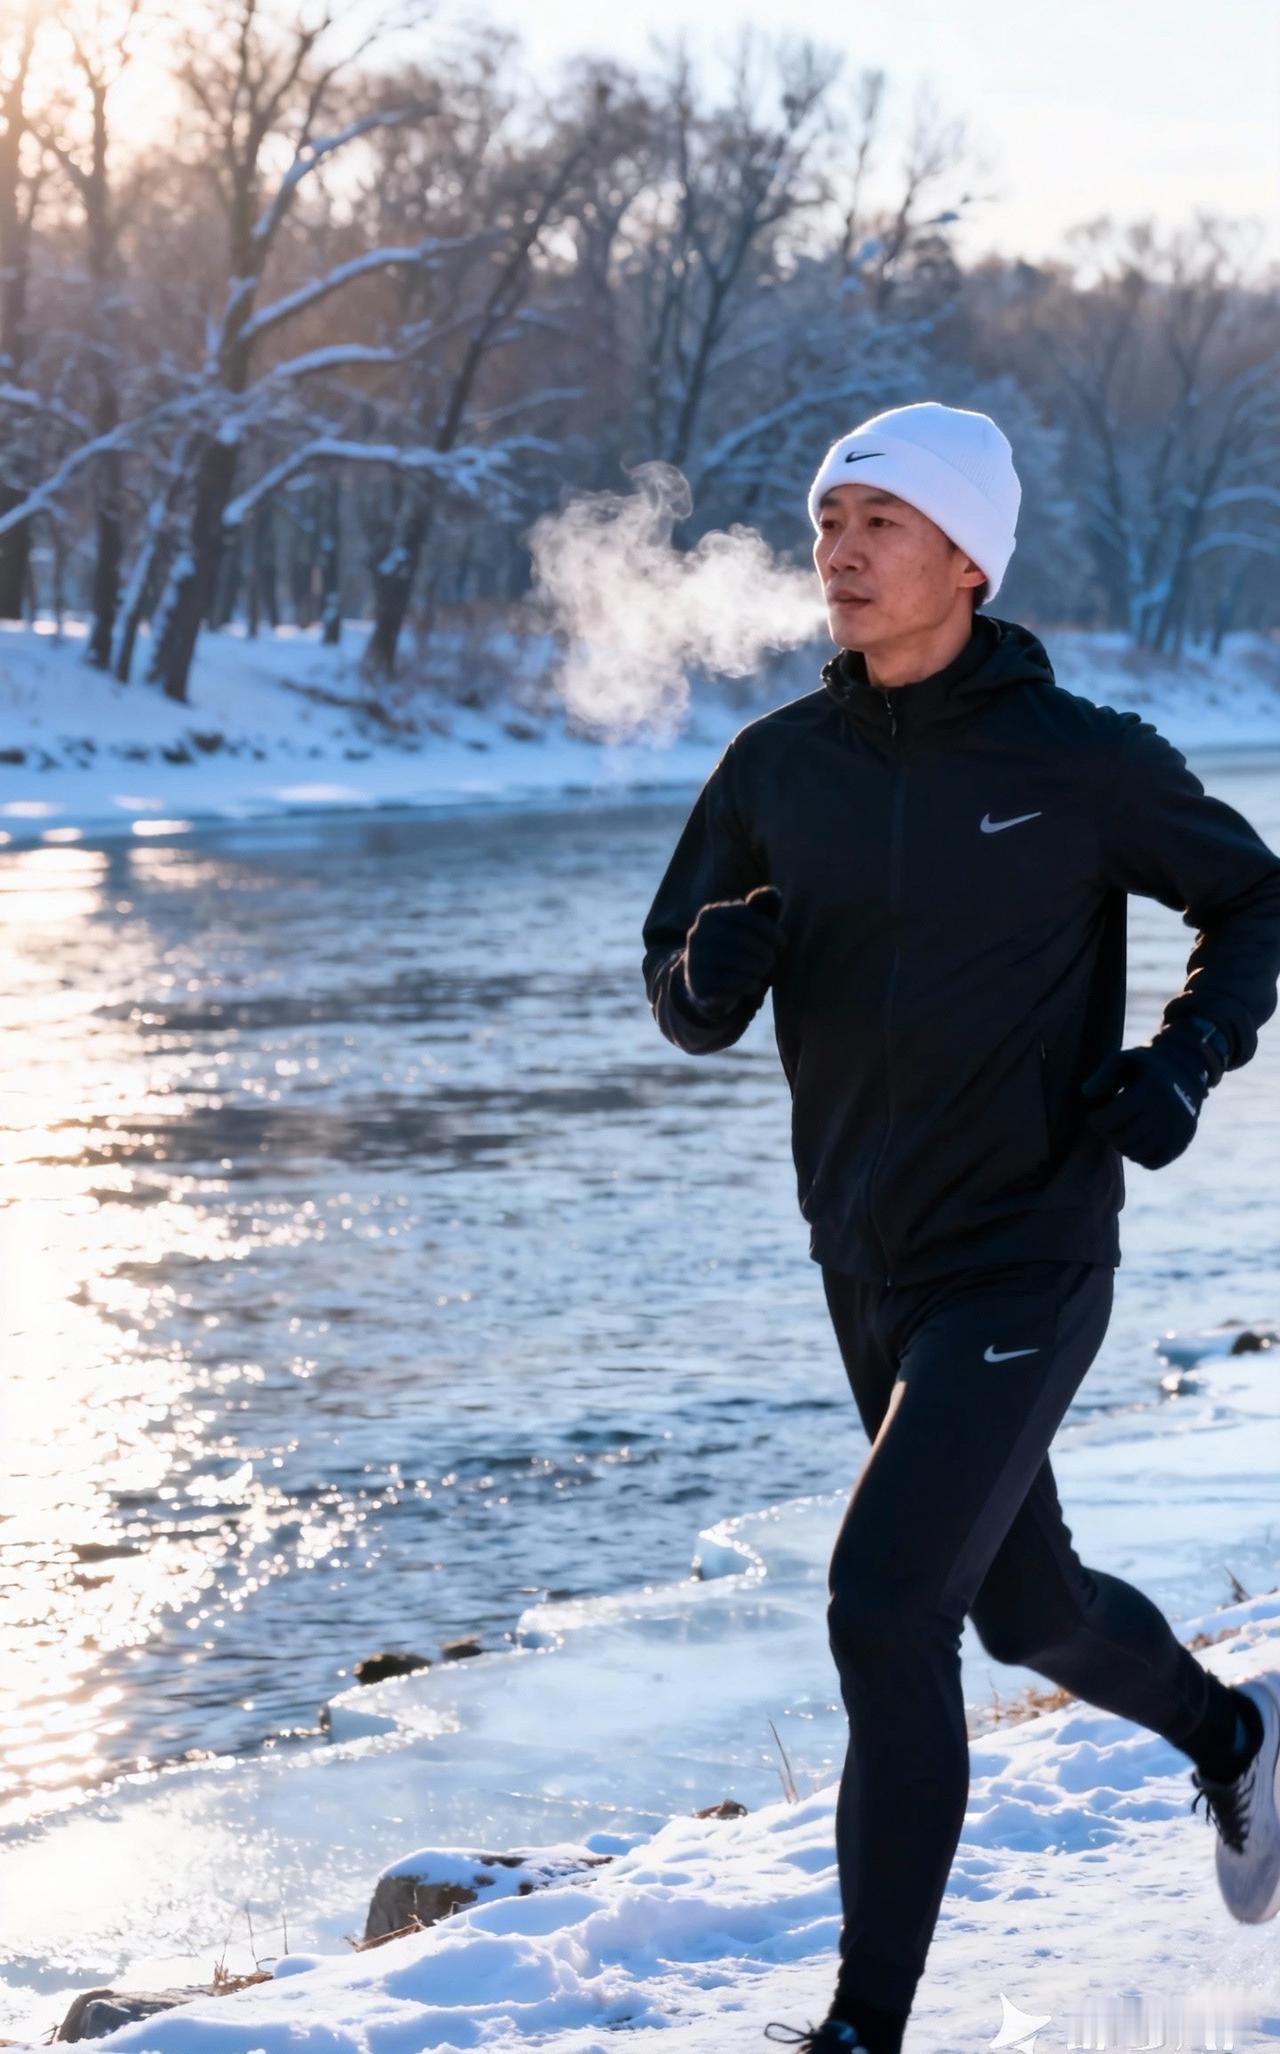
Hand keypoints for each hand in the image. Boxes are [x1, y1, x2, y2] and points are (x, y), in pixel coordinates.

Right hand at [683, 884, 784, 1014]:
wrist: (706, 983)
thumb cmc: (736, 948)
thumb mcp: (749, 925)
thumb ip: (763, 906)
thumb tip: (773, 892)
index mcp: (709, 915)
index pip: (747, 916)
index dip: (771, 930)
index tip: (781, 943)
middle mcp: (697, 935)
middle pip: (746, 940)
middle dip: (767, 951)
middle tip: (772, 959)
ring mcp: (696, 961)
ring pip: (742, 962)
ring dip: (761, 968)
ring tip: (764, 970)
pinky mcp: (701, 986)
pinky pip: (738, 983)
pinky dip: (753, 984)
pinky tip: (755, 985)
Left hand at [1080, 1016, 1225, 1168]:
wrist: (1186, 1071)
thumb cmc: (1145, 1067)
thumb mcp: (1124, 1059)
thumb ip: (1103, 1074)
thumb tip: (1087, 1093)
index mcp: (1151, 1090)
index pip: (1112, 1118)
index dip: (1096, 1120)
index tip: (1094, 1115)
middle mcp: (1167, 1111)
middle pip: (1123, 1138)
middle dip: (1107, 1133)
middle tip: (1106, 1124)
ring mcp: (1177, 1129)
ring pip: (1136, 1153)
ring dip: (1121, 1146)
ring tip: (1119, 1131)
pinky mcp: (1183, 1141)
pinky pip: (1153, 1163)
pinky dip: (1139, 1157)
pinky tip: (1136, 1141)